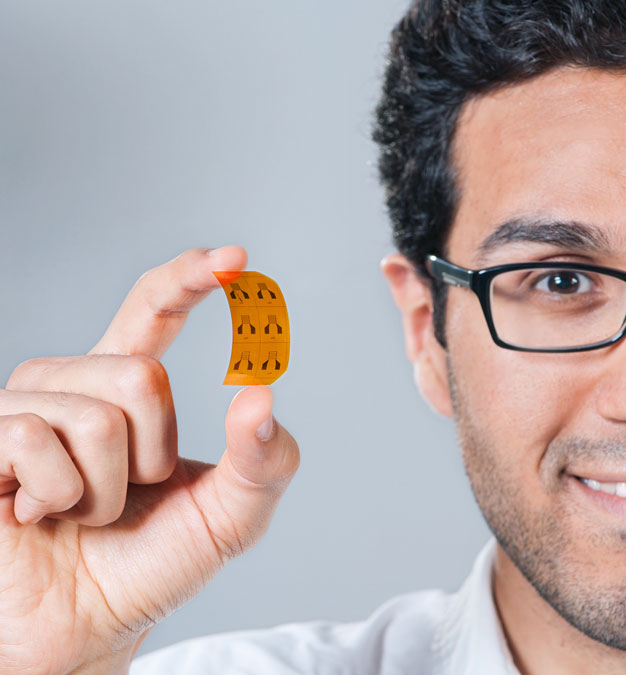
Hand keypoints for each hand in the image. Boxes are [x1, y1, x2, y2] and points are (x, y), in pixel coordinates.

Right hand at [0, 247, 299, 673]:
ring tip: (81, 510)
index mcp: (128, 388)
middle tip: (126, 494)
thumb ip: (263, 461)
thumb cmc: (153, 564)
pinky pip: (36, 440)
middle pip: (139, 374)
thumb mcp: (231, 516)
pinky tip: (38, 515)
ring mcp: (22, 409)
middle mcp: (71, 385)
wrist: (86, 629)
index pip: (152, 309)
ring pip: (95, 414)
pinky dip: (59, 496)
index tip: (234, 259)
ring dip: (106, 487)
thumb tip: (262, 396)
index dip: (187, 278)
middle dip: (151, 454)